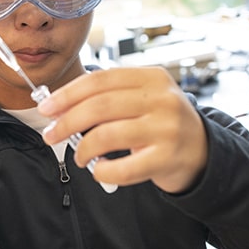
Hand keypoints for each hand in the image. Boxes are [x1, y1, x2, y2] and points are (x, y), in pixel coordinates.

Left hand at [38, 67, 207, 193]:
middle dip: (67, 122)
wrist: (203, 151)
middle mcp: (162, 98)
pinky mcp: (168, 158)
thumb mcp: (142, 98)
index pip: (100, 80)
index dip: (67, 94)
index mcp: (151, 77)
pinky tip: (99, 170)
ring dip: (83, 149)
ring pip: (107, 135)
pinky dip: (103, 171)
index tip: (46, 108)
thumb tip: (58, 107)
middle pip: (100, 106)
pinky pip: (124, 168)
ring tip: (79, 157)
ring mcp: (167, 128)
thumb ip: (107, 97)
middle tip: (50, 135)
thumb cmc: (160, 122)